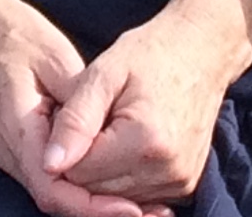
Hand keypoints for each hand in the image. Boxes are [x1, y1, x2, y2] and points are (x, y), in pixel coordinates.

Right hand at [0, 0, 144, 216]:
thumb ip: (80, 103)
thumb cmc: (17, 34)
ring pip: (55, 195)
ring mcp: (10, 153)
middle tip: (152, 215)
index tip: (133, 209)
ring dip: (95, 205)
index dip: (93, 207)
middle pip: (56, 199)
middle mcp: (8, 150)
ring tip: (145, 208)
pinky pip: (53, 180)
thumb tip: (107, 140)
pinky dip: (84, 190)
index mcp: (16, 127)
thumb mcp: (55, 57)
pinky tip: (117, 189)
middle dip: (101, 211)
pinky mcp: (19, 150)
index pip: (52, 187)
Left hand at [42, 0, 251, 210]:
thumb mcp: (104, 73)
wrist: (202, 52)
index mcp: (145, 141)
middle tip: (93, 118)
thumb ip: (75, 120)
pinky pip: (137, 195)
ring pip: (115, 198)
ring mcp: (180, 183)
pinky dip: (124, 175)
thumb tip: (49, 164)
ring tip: (112, 126)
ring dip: (104, 170)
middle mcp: (167, 171)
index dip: (65, 145)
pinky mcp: (185, 186)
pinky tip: (126, 142)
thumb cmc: (150, 54)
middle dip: (83, 160)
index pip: (78, 172)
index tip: (73, 113)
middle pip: (96, 191)